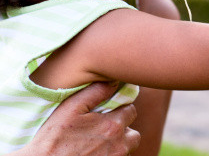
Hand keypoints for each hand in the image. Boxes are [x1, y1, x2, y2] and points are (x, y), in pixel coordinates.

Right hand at [20, 82, 139, 155]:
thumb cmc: (54, 138)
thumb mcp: (72, 108)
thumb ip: (96, 92)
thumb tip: (113, 81)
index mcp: (113, 126)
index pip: (131, 111)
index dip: (121, 108)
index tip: (110, 110)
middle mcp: (119, 145)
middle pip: (133, 134)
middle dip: (123, 129)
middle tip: (105, 128)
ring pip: (127, 149)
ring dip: (118, 144)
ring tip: (99, 141)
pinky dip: (110, 155)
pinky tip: (94, 151)